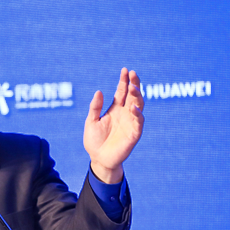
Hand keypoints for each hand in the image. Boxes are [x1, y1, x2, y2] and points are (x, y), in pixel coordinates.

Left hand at [84, 68, 144, 183]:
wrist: (98, 158)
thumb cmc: (94, 140)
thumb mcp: (91, 121)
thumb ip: (95, 107)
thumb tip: (99, 91)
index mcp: (115, 109)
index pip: (121, 92)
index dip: (124, 81)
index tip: (125, 70)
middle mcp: (125, 113)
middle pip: (132, 95)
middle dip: (134, 84)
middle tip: (133, 74)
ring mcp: (131, 122)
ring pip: (138, 106)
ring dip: (137, 96)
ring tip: (133, 87)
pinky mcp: (134, 133)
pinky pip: (139, 122)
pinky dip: (137, 114)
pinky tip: (133, 107)